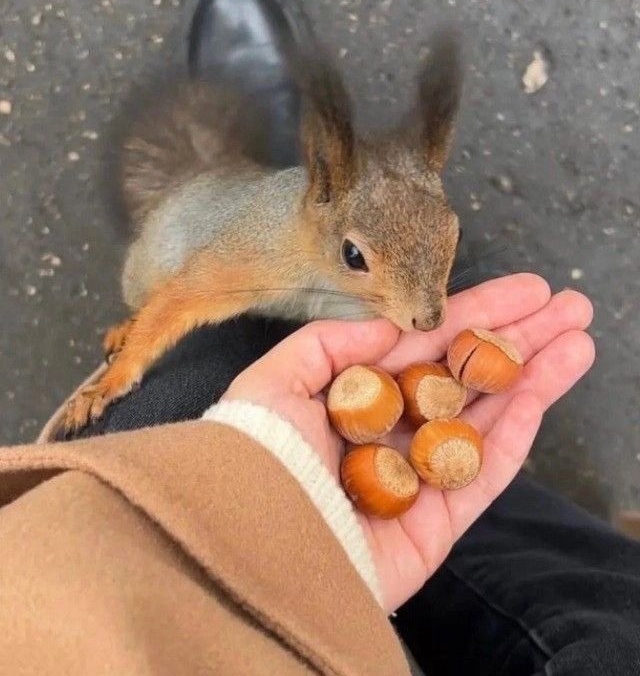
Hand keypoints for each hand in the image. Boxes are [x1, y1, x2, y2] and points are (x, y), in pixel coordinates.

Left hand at [223, 273, 594, 612]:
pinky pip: (486, 470)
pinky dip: (517, 430)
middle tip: (569, 307)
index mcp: (356, 397)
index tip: (522, 291)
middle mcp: (391, 431)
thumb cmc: (255, 454)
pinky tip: (544, 389)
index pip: (425, 347)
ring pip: (486, 416)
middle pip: (464, 377)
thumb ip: (329, 344)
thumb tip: (385, 325)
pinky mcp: (437, 522)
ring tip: (578, 338)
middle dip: (515, 340)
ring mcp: (417, 475)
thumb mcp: (275, 380)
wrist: (255, 542)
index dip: (474, 316)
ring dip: (532, 376)